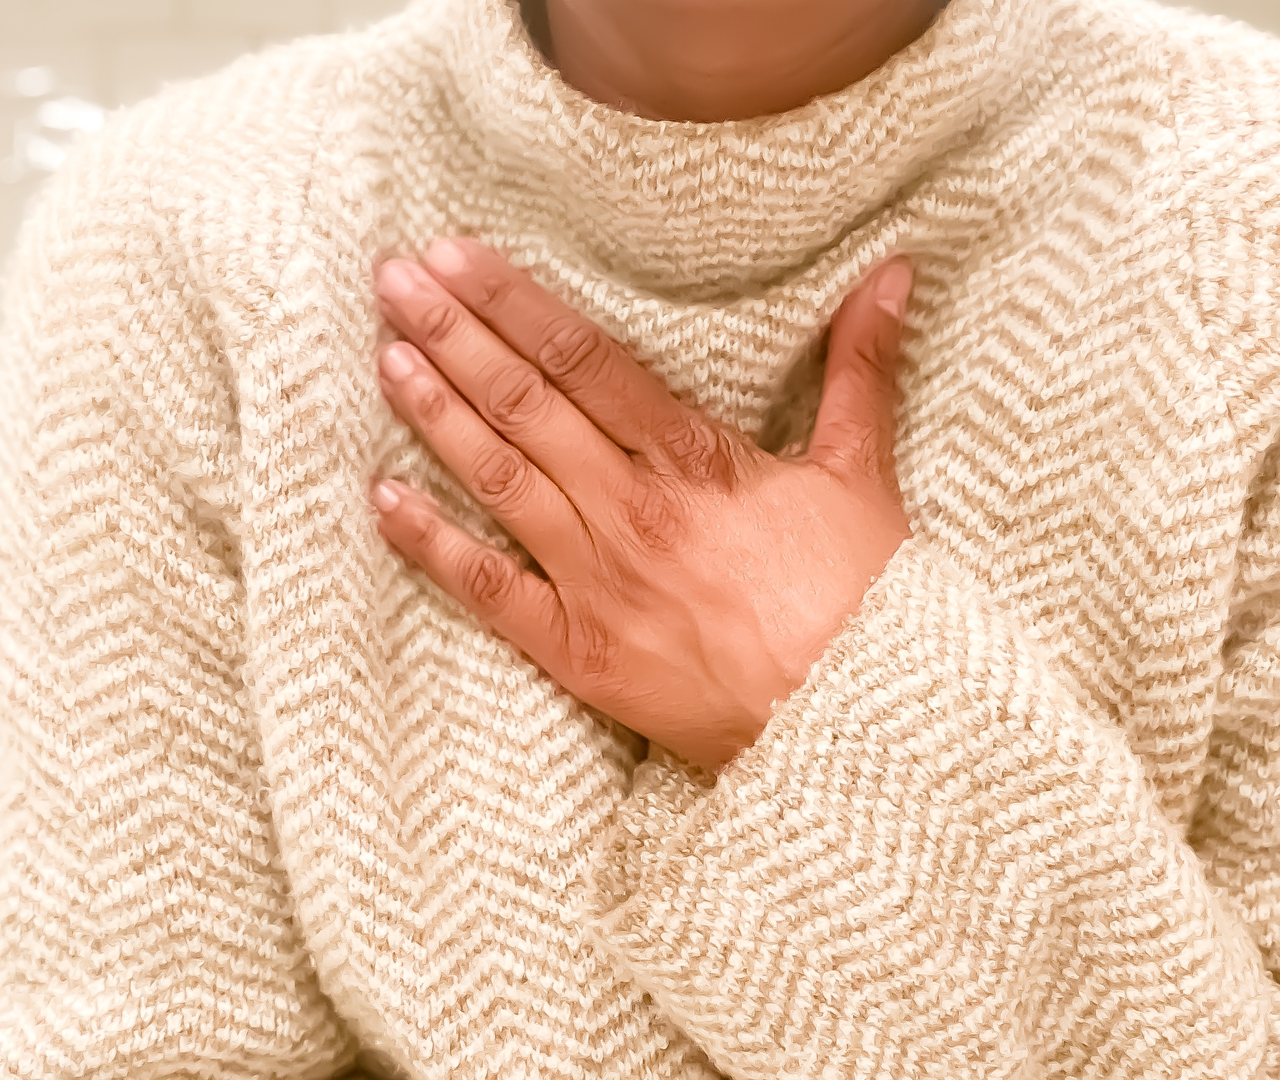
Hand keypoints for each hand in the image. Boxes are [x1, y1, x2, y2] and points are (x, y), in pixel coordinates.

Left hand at [369, 238, 913, 774]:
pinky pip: (488, 589)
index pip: (584, 359)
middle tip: (393, 281)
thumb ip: (860, 366)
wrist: (854, 726)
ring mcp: (597, 581)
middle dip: (453, 336)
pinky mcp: (578, 650)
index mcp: (695, 459)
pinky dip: (432, 543)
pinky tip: (383, 498)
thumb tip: (895, 269)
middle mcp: (632, 509)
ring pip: (499, 480)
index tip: (457, 256)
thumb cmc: (861, 600)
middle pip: (525, 405)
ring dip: (436, 415)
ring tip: (386, 358)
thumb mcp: (863, 472)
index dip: (513, 303)